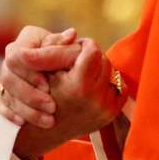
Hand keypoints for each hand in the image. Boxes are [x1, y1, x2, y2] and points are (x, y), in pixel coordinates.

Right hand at [0, 26, 79, 127]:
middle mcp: (13, 55)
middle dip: (29, 93)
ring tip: (49, 120)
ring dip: (26, 108)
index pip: (17, 55)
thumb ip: (66, 47)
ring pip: (6, 92)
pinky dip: (11, 114)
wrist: (66, 82)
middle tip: (51, 106)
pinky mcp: (3, 94)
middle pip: (8, 75)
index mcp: (28, 39)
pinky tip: (25, 123)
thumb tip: (71, 35)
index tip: (47, 85)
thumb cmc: (70, 62)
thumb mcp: (71, 53)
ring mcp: (7, 75)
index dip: (30, 72)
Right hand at [12, 39, 124, 159]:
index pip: (93, 49)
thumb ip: (56, 48)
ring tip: (82, 72)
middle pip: (104, 59)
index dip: (82, 45)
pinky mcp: (111, 114)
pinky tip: (91, 84)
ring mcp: (105, 109)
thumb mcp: (42, 69)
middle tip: (76, 61)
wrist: (45, 128)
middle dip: (91, 56)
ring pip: (112, 72)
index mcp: (79, 87)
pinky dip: (106, 82)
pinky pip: (119, 86)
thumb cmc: (40, 93)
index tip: (72, 49)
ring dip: (99, 68)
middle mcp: (96, 100)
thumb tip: (73, 31)